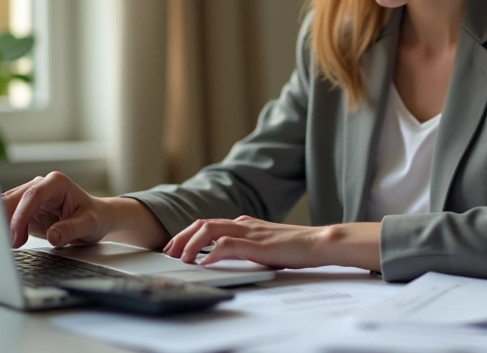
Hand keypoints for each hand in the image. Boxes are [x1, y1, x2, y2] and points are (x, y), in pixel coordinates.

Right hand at [1, 171, 112, 247]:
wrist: (97, 219)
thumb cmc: (95, 217)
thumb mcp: (89, 225)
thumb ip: (71, 229)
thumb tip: (52, 236)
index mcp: (57, 183)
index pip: (33, 195)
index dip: (21, 215)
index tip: (16, 236)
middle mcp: (41, 186)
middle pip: (13, 200)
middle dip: (5, 221)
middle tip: (4, 246)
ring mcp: (31, 198)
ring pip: (6, 208)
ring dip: (1, 226)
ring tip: (3, 247)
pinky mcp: (25, 210)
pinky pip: (7, 218)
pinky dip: (4, 230)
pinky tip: (5, 243)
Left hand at [162, 215, 331, 268]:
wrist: (317, 243)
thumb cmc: (294, 247)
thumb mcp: (262, 246)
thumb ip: (243, 247)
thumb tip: (220, 256)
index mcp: (244, 223)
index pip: (208, 224)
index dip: (187, 234)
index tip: (175, 247)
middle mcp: (243, 224)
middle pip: (203, 223)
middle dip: (182, 237)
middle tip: (169, 252)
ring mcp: (250, 232)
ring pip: (210, 230)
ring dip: (192, 243)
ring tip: (182, 258)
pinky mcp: (257, 244)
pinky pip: (228, 245)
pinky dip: (212, 252)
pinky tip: (205, 263)